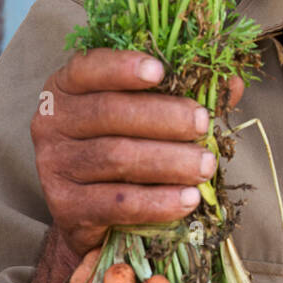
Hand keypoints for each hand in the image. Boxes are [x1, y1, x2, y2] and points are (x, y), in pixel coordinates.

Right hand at [31, 49, 243, 258]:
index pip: (89, 68)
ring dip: (169, 161)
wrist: (88, 214)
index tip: (160, 70)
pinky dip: (158, 202)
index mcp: (66, 88)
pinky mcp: (65, 206)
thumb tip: (232, 82)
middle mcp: (51, 123)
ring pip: (117, 157)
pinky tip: (188, 199)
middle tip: (203, 124)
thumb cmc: (122, 149)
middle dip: (164, 117)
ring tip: (205, 164)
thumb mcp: (144, 115)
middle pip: (110, 113)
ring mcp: (54, 165)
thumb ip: (183, 94)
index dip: (123, 67)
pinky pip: (117, 203)